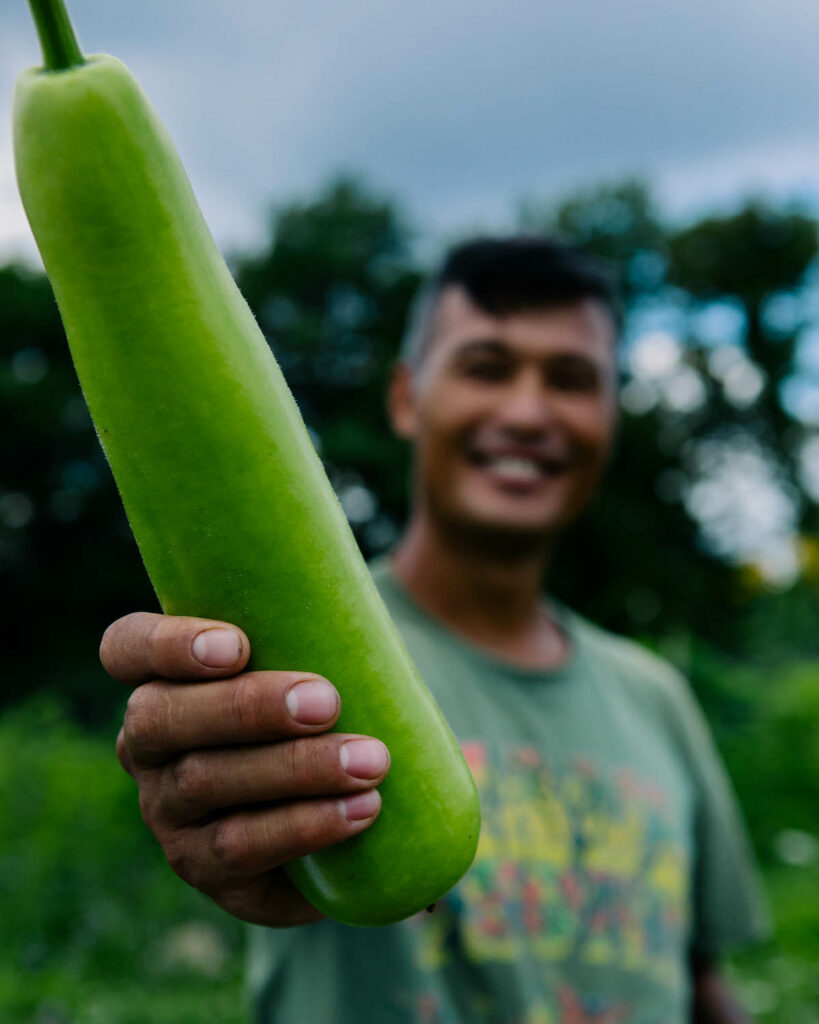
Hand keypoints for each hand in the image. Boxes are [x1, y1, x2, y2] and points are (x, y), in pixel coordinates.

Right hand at [100, 612, 389, 925]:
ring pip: (208, 784)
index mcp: (161, 678)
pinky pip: (242, 848)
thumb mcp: (312, 657)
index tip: (236, 644)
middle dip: (247, 708)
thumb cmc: (320, 702)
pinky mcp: (203, 866)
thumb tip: (377, 622)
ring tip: (370, 762)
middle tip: (326, 701)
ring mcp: (168, 809)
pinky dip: (306, 827)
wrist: (330, 797)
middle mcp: (147, 745)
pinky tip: (360, 813)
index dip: (167, 645)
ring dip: (293, 770)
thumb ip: (324, 629)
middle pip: (162, 718)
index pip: (128, 648)